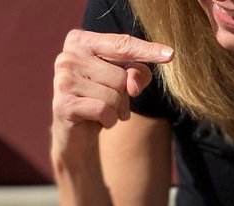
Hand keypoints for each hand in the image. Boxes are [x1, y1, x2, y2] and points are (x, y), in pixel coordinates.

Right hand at [51, 29, 172, 163]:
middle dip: (124, 96)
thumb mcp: (123, 84)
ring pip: (114, 95)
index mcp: (80, 41)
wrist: (75, 136)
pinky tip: (99, 122)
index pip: (121, 44)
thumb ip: (136, 74)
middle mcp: (68, 56)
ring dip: (117, 111)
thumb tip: (132, 83)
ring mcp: (63, 80)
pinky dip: (109, 121)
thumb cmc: (100, 101)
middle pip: (120, 76)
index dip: (147, 51)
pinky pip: (104, 110)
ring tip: (104, 113)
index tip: (170, 55)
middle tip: (113, 105)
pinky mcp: (63, 104)